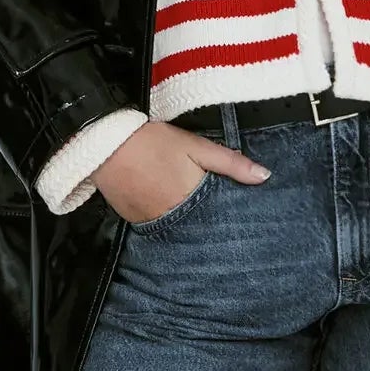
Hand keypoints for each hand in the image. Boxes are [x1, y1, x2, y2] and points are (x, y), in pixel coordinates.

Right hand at [94, 120, 271, 224]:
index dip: (226, 222)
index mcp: (190, 202)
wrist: (105, 141)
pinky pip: (154, 223)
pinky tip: (163, 201)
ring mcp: (148, 222)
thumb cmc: (153, 141)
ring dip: (182, 221)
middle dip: (205, 223)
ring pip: (174, 228)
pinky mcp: (131, 219)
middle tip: (208, 212)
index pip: (217, 222)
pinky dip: (162, 217)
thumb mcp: (196, 146)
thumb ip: (231, 163)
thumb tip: (264, 176)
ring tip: (184, 205)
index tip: (236, 222)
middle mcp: (169, 219)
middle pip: (196, 229)